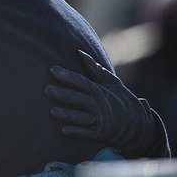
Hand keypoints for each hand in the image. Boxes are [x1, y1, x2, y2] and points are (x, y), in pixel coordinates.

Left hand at [44, 49, 160, 156]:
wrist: (139, 125)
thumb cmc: (121, 99)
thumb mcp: (111, 82)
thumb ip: (94, 68)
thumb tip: (79, 52)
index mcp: (99, 91)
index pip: (81, 81)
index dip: (67, 75)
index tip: (52, 69)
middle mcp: (98, 105)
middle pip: (78, 98)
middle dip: (62, 94)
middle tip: (45, 89)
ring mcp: (98, 120)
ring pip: (81, 117)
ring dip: (67, 115)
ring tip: (52, 111)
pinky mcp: (98, 133)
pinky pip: (86, 133)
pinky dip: (76, 132)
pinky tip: (64, 130)